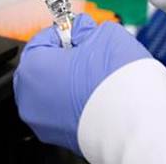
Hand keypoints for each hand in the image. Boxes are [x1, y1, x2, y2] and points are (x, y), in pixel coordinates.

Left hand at [13, 14, 150, 154]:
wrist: (136, 125)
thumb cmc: (117, 81)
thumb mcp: (105, 34)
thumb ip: (86, 28)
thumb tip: (81, 30)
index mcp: (33, 68)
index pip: (43, 39)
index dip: (67, 32)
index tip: (82, 33)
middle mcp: (30, 99)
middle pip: (45, 68)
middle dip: (67, 58)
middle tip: (93, 53)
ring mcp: (44, 123)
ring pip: (54, 92)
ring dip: (73, 81)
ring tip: (100, 77)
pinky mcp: (61, 139)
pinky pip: (65, 111)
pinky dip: (78, 102)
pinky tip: (100, 96)